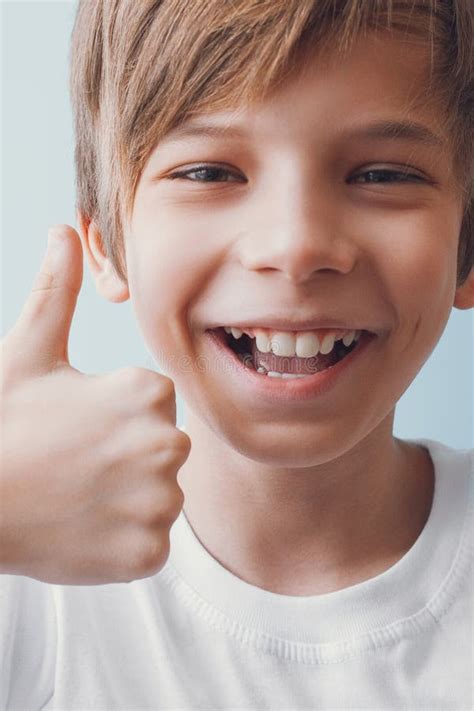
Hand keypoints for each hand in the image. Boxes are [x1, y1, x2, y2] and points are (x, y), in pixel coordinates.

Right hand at [0, 225, 190, 584]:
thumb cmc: (2, 423)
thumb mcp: (27, 352)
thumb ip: (57, 292)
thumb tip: (63, 231)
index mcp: (147, 393)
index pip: (156, 403)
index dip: (115, 414)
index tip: (78, 425)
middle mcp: (166, 446)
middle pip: (164, 450)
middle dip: (128, 456)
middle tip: (75, 463)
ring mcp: (157, 505)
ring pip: (159, 498)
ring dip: (127, 501)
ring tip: (76, 495)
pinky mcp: (146, 555)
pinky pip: (149, 545)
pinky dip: (122, 543)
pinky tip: (82, 530)